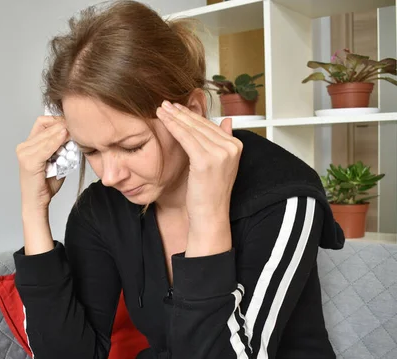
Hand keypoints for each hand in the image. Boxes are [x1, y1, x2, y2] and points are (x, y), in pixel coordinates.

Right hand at [16, 115, 69, 214]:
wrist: (37, 203)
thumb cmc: (46, 184)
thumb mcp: (56, 161)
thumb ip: (60, 148)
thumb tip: (73, 134)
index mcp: (27, 145)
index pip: (42, 122)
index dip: (58, 120)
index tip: (72, 124)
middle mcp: (23, 147)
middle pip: (45, 126)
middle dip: (62, 124)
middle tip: (78, 126)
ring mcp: (25, 154)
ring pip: (47, 134)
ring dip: (62, 132)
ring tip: (75, 133)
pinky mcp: (30, 162)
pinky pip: (46, 147)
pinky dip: (57, 141)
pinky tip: (67, 137)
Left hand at [156, 101, 241, 256]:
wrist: (210, 215)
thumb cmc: (210, 193)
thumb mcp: (221, 164)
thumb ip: (223, 141)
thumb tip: (227, 121)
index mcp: (236, 146)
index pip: (210, 125)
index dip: (192, 115)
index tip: (177, 107)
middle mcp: (231, 147)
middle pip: (200, 125)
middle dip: (181, 113)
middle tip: (165, 104)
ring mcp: (220, 153)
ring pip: (191, 130)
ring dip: (174, 117)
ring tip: (160, 110)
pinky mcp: (206, 160)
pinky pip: (186, 138)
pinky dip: (174, 127)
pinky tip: (163, 121)